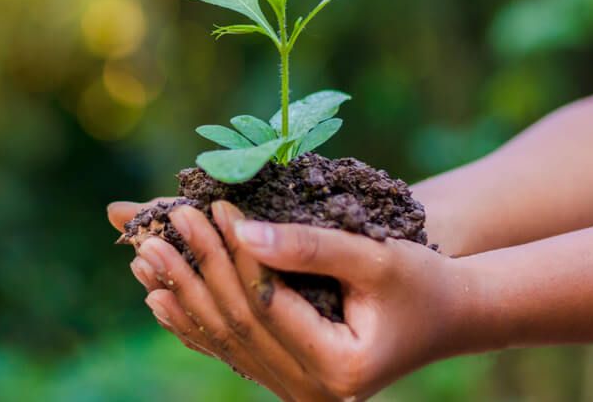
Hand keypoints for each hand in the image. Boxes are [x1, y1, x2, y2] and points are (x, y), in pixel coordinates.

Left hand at [116, 199, 484, 399]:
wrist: (449, 316)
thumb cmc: (422, 281)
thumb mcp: (374, 257)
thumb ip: (310, 247)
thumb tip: (242, 229)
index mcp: (338, 369)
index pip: (267, 306)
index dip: (233, 255)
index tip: (207, 208)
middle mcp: (313, 393)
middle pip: (237, 327)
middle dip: (196, 274)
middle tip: (157, 230)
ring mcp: (298, 391)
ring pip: (226, 342)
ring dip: (183, 297)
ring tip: (143, 259)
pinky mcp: (289, 377)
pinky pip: (233, 350)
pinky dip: (194, 322)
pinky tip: (160, 299)